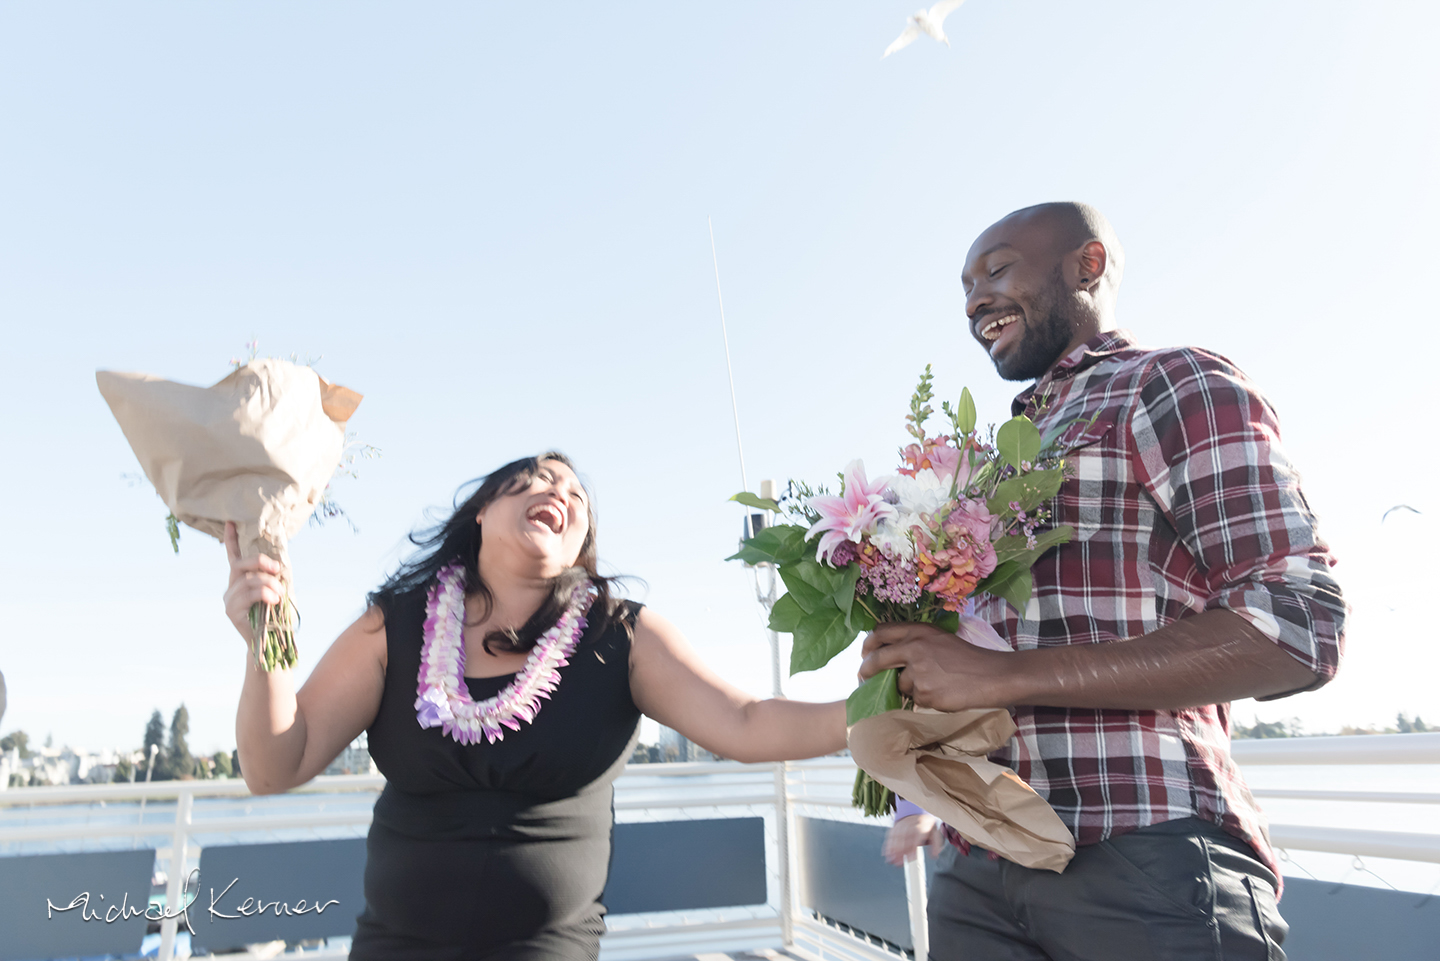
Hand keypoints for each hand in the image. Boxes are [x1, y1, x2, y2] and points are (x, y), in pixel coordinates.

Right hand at [223, 521, 284, 641]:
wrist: (272, 642)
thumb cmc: (277, 615)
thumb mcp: (280, 590)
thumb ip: (276, 577)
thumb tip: (279, 564)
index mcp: (242, 580)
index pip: (234, 556)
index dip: (231, 540)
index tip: (230, 522)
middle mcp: (232, 588)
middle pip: (240, 565)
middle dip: (260, 563)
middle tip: (278, 570)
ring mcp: (230, 600)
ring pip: (248, 581)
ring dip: (268, 584)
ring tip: (279, 594)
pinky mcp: (231, 612)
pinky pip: (248, 595)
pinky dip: (264, 594)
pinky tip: (274, 600)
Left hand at [858, 621, 1014, 710]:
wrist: (994, 675)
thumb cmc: (969, 658)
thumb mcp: (940, 639)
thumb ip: (915, 642)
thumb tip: (889, 655)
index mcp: (918, 631)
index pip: (880, 632)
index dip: (868, 645)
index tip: (865, 655)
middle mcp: (914, 647)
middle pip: (877, 659)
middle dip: (866, 670)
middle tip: (863, 678)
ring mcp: (918, 671)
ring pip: (898, 684)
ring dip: (906, 689)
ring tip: (931, 686)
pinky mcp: (924, 692)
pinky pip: (914, 699)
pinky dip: (922, 700)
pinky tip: (940, 694)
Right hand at [883, 813, 944, 865]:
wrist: (919, 812)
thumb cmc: (927, 826)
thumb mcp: (936, 833)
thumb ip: (936, 845)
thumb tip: (934, 856)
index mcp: (921, 827)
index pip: (915, 839)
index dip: (912, 850)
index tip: (909, 859)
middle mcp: (910, 825)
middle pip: (904, 840)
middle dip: (900, 852)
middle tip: (897, 863)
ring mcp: (902, 824)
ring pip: (896, 837)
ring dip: (892, 850)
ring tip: (890, 860)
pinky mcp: (896, 825)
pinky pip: (890, 834)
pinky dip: (888, 844)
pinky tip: (886, 852)